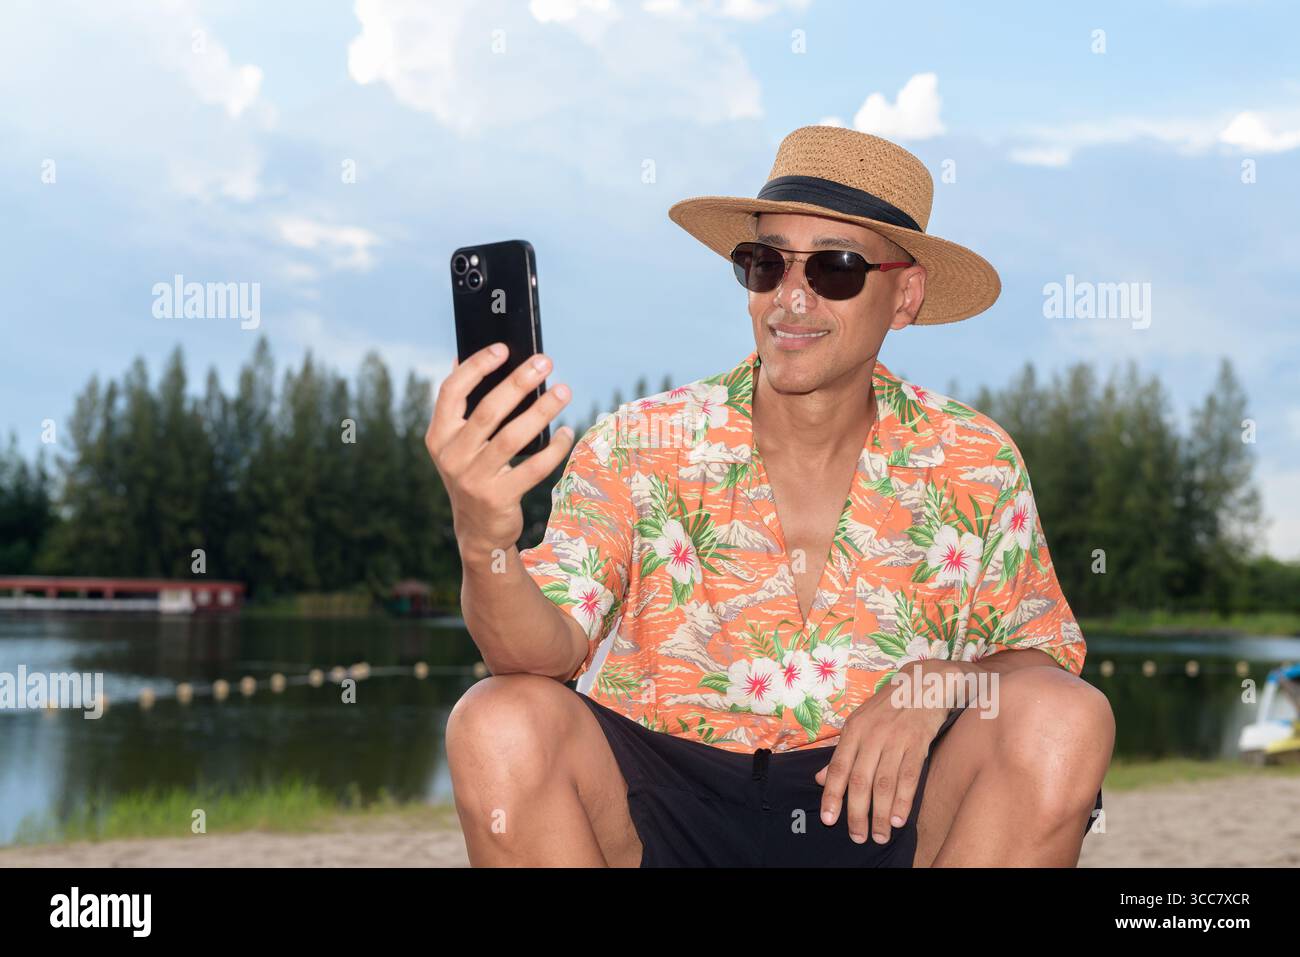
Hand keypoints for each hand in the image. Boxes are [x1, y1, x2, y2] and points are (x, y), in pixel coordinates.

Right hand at [425, 342, 574, 556]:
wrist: (477, 531)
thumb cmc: (474, 473)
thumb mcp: (459, 444)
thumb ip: (463, 408)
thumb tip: (466, 357)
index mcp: (438, 436)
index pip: (451, 391)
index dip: (476, 366)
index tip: (503, 348)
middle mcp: (452, 456)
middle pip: (488, 410)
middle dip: (519, 382)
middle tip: (545, 362)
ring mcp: (473, 478)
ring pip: (513, 436)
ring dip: (542, 411)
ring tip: (563, 391)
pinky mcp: (499, 497)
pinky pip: (534, 467)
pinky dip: (554, 448)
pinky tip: (567, 432)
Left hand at [814, 662, 953, 844]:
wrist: (923, 683)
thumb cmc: (887, 707)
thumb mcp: (859, 722)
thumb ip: (841, 752)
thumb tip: (821, 778)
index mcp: (854, 730)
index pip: (838, 767)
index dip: (832, 795)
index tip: (829, 819)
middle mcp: (872, 735)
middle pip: (860, 780)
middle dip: (857, 812)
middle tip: (857, 836)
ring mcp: (896, 739)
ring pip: (884, 783)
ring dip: (880, 813)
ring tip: (878, 835)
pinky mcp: (918, 743)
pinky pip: (909, 776)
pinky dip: (903, 800)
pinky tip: (898, 819)